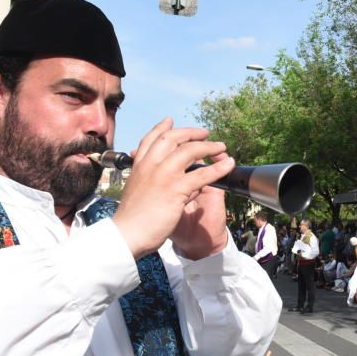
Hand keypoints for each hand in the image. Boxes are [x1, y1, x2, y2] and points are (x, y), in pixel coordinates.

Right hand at [112, 118, 234, 258]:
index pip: (150, 140)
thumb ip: (151, 181)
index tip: (169, 120)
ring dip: (209, 146)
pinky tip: (229, 164)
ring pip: (190, 151)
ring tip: (221, 146)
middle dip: (190, 133)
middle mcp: (150, 166)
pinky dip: (219, 168)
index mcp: (138, 166)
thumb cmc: (132, 219)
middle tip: (204, 132)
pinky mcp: (176, 189)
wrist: (127, 235)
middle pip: (172, 139)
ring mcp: (163, 175)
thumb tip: (174, 179)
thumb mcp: (137, 192)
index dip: (161, 128)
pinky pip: (203, 174)